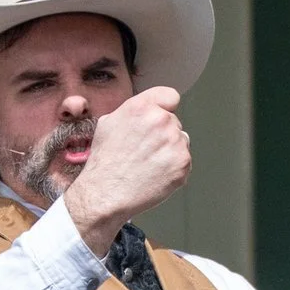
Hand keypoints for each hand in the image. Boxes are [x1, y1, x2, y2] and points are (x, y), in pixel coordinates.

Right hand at [65, 87, 190, 251]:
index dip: (165, 108)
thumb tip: (146, 110)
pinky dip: (174, 168)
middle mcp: (161, 120)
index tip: (160, 118)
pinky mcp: (183, 163)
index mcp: (142, 107)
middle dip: (164, 134)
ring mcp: (175, 142)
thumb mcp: (108, 123)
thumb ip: (133, 111)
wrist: (106, 192)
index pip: (171, 96)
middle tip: (145, 150)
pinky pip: (184, 160)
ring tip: (149, 164)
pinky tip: (155, 174)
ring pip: (181, 141)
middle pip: (174, 122)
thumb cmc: (105, 161)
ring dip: (170, 151)